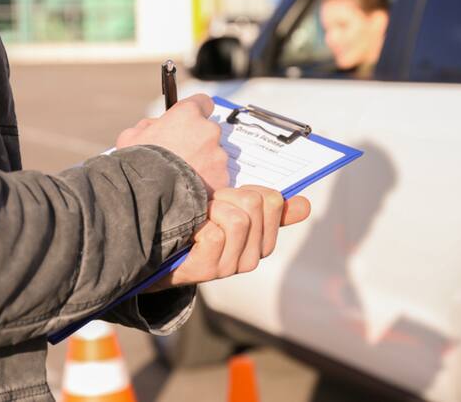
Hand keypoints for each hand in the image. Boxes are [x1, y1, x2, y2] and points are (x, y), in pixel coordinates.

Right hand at [116, 94, 228, 192]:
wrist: (149, 195)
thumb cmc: (138, 163)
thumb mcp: (131, 136)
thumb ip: (148, 126)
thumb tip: (155, 126)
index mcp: (188, 114)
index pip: (203, 102)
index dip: (196, 112)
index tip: (191, 122)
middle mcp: (208, 130)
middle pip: (209, 132)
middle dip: (198, 142)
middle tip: (182, 157)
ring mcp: (218, 155)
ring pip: (215, 156)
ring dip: (204, 163)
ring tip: (182, 177)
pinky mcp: (222, 177)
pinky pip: (217, 177)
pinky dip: (207, 183)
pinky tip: (190, 189)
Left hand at [146, 185, 310, 290]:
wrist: (156, 251)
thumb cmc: (196, 227)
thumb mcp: (232, 212)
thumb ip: (268, 209)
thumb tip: (304, 204)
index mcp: (262, 242)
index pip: (274, 201)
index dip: (248, 190)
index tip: (228, 197)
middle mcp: (251, 258)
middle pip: (255, 205)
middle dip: (228, 196)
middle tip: (209, 206)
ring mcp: (230, 267)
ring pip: (238, 220)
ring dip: (212, 209)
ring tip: (199, 217)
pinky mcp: (209, 270)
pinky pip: (215, 233)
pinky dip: (198, 225)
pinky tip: (189, 232)